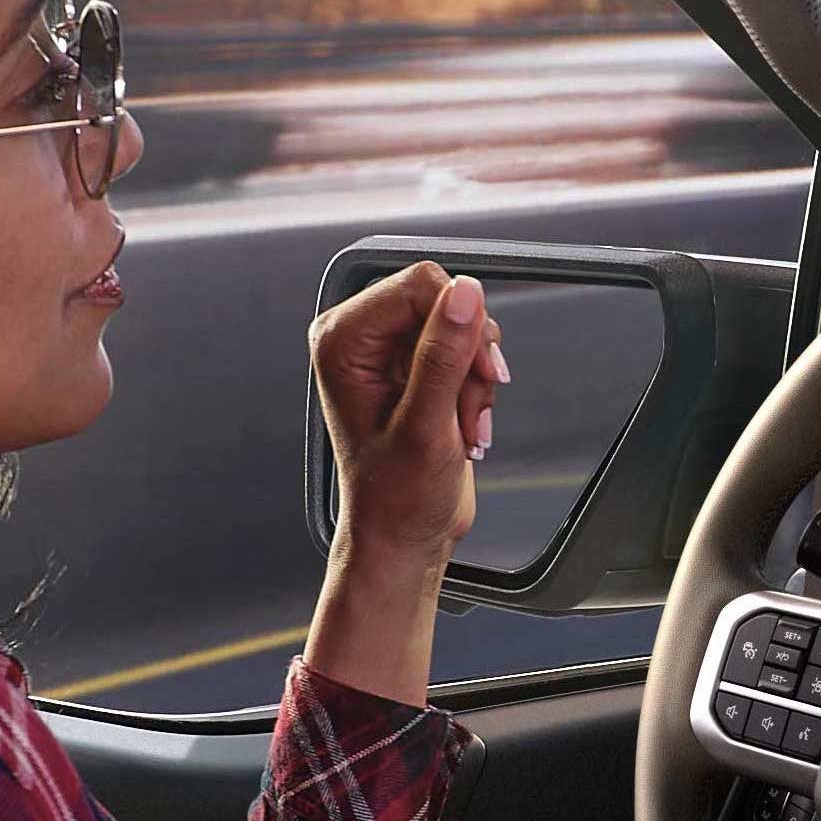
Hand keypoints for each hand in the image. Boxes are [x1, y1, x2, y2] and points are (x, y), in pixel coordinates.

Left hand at [306, 261, 506, 559]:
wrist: (403, 536)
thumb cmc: (396, 497)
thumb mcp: (425, 425)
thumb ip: (444, 354)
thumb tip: (465, 294)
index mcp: (343, 340)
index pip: (420, 284)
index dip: (460, 323)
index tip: (476, 372)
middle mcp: (361, 338)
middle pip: (444, 300)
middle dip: (469, 356)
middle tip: (468, 403)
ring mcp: (388, 352)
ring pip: (462, 325)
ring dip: (476, 376)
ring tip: (462, 423)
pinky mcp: (415, 368)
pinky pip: (465, 348)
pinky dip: (477, 386)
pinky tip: (464, 423)